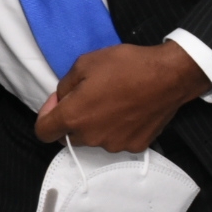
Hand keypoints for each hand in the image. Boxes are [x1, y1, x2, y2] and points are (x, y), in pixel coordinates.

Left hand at [33, 41, 209, 152]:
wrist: (168, 76)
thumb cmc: (124, 66)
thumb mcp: (83, 64)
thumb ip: (64, 86)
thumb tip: (59, 101)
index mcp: (74, 117)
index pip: (43, 132)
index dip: (46, 116)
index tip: (58, 102)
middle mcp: (92, 137)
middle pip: (69, 136)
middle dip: (71, 120)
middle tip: (86, 96)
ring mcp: (115, 145)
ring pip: (93, 138)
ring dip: (94, 124)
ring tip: (111, 100)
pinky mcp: (135, 147)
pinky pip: (116, 139)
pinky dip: (116, 128)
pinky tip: (127, 110)